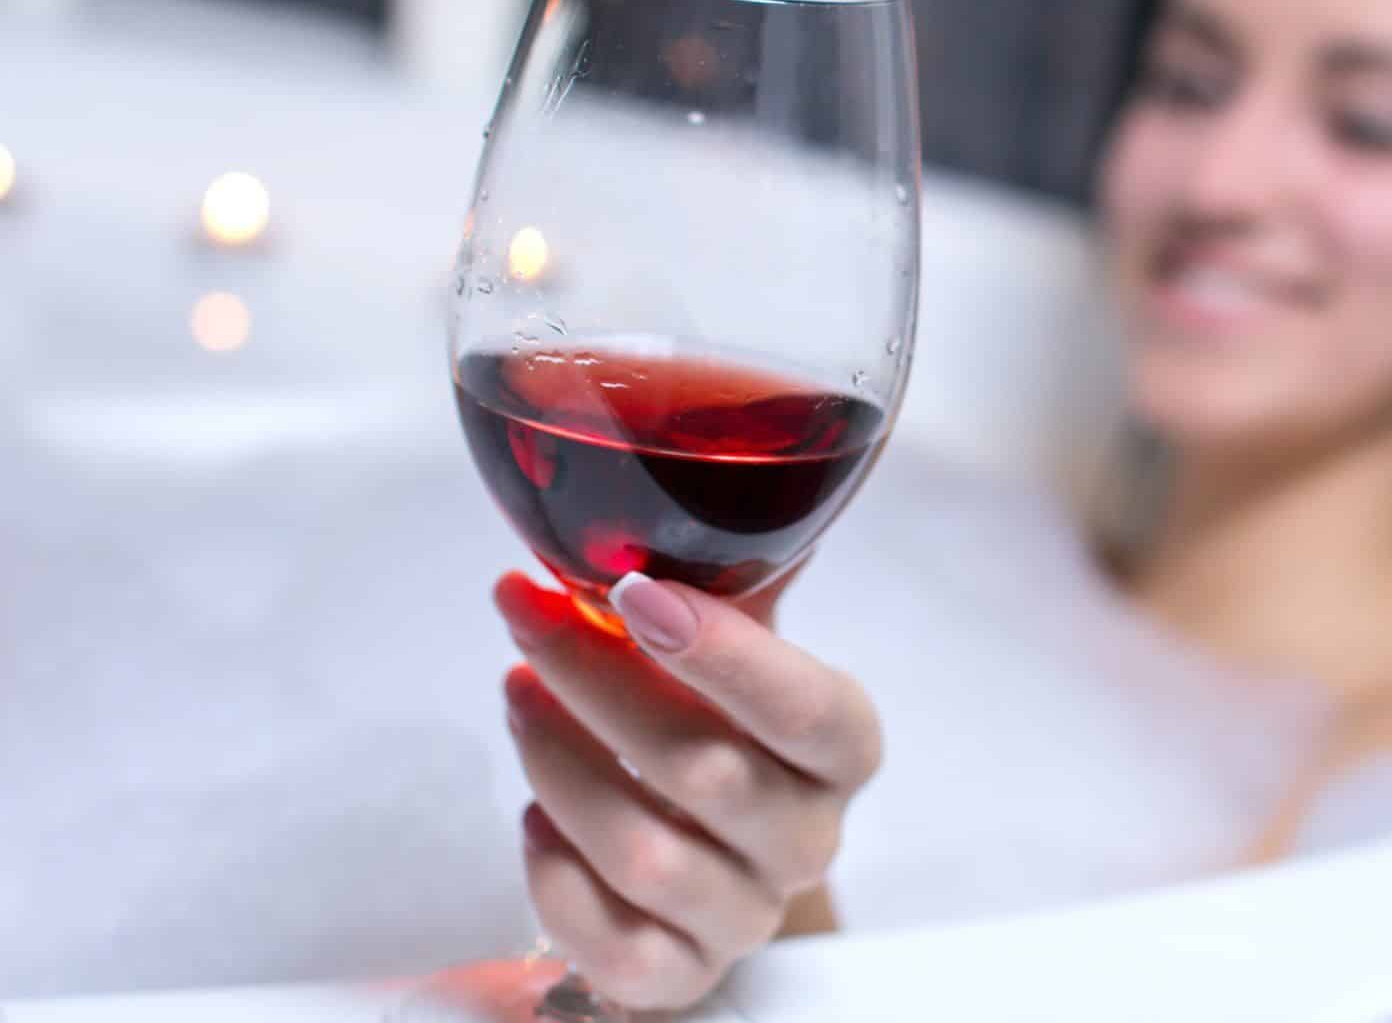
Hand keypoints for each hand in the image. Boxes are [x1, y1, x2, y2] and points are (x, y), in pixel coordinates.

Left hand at [495, 570, 881, 1010]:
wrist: (718, 852)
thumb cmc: (727, 724)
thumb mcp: (747, 642)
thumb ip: (739, 573)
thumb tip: (738, 451)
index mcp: (842, 747)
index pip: (808, 709)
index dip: (726, 655)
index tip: (634, 591)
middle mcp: (807, 837)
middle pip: (706, 772)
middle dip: (597, 682)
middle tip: (526, 612)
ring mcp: (748, 913)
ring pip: (646, 857)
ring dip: (561, 765)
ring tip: (518, 695)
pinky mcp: (683, 972)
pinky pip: (612, 945)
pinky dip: (556, 876)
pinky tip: (536, 816)